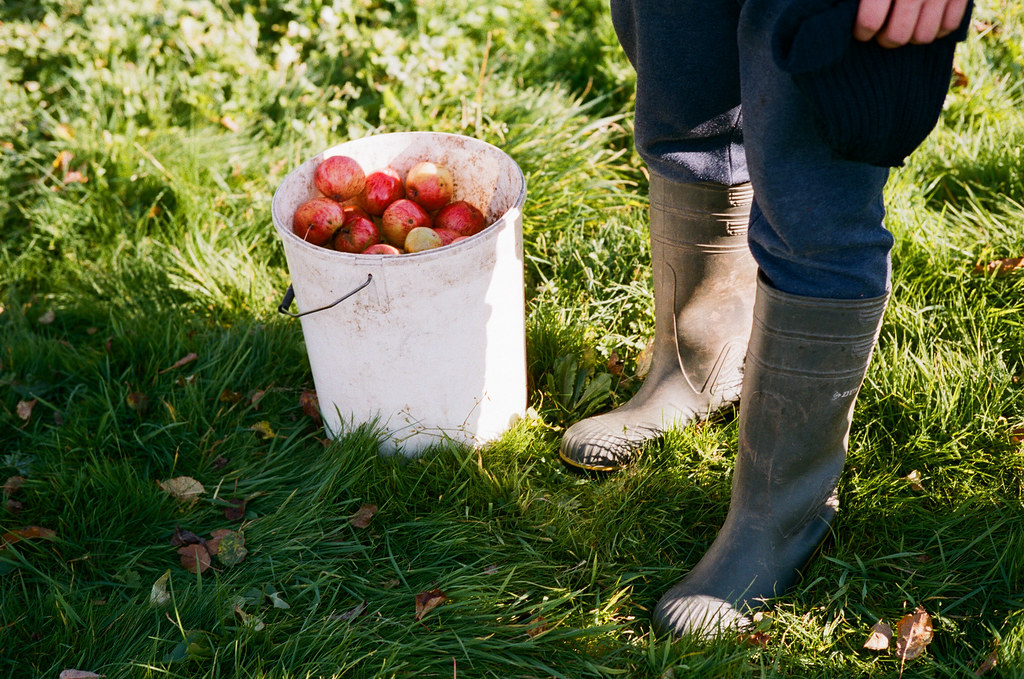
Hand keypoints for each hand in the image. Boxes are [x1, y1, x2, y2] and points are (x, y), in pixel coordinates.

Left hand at [854, 0, 970, 46]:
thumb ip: (862, 0)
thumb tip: (855, 24)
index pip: (870, 22)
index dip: (862, 33)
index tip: (863, 31)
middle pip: (897, 36)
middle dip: (887, 39)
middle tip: (883, 32)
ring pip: (923, 36)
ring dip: (912, 37)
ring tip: (904, 26)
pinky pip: (949, 26)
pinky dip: (937, 29)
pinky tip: (926, 20)